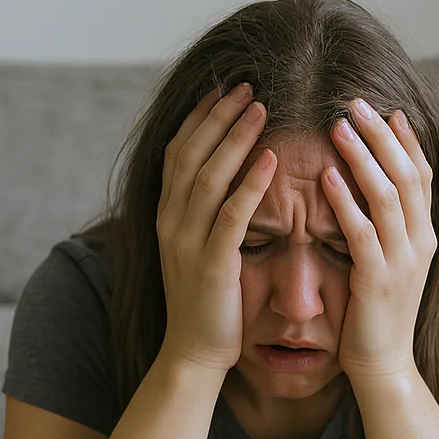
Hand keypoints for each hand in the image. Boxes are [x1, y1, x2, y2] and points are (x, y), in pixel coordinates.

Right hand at [155, 84, 275, 371]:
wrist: (194, 354)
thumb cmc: (207, 304)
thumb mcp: (198, 252)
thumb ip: (205, 217)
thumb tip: (224, 183)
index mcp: (168, 217)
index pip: (179, 153)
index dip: (200, 118)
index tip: (223, 89)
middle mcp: (171, 223)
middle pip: (191, 154)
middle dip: (218, 116)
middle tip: (247, 85)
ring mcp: (187, 244)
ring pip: (208, 177)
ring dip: (235, 138)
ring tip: (260, 108)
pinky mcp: (211, 266)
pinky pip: (231, 216)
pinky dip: (250, 185)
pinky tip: (270, 160)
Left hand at [322, 99, 436, 381]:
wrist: (384, 367)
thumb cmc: (378, 317)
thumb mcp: (391, 266)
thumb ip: (387, 230)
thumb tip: (371, 193)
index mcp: (425, 236)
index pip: (422, 175)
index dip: (405, 140)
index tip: (384, 108)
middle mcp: (420, 243)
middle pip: (408, 173)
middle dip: (382, 135)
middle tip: (355, 101)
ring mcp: (402, 261)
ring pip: (388, 195)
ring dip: (363, 156)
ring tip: (339, 126)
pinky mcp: (377, 280)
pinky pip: (362, 232)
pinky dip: (346, 201)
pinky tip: (328, 176)